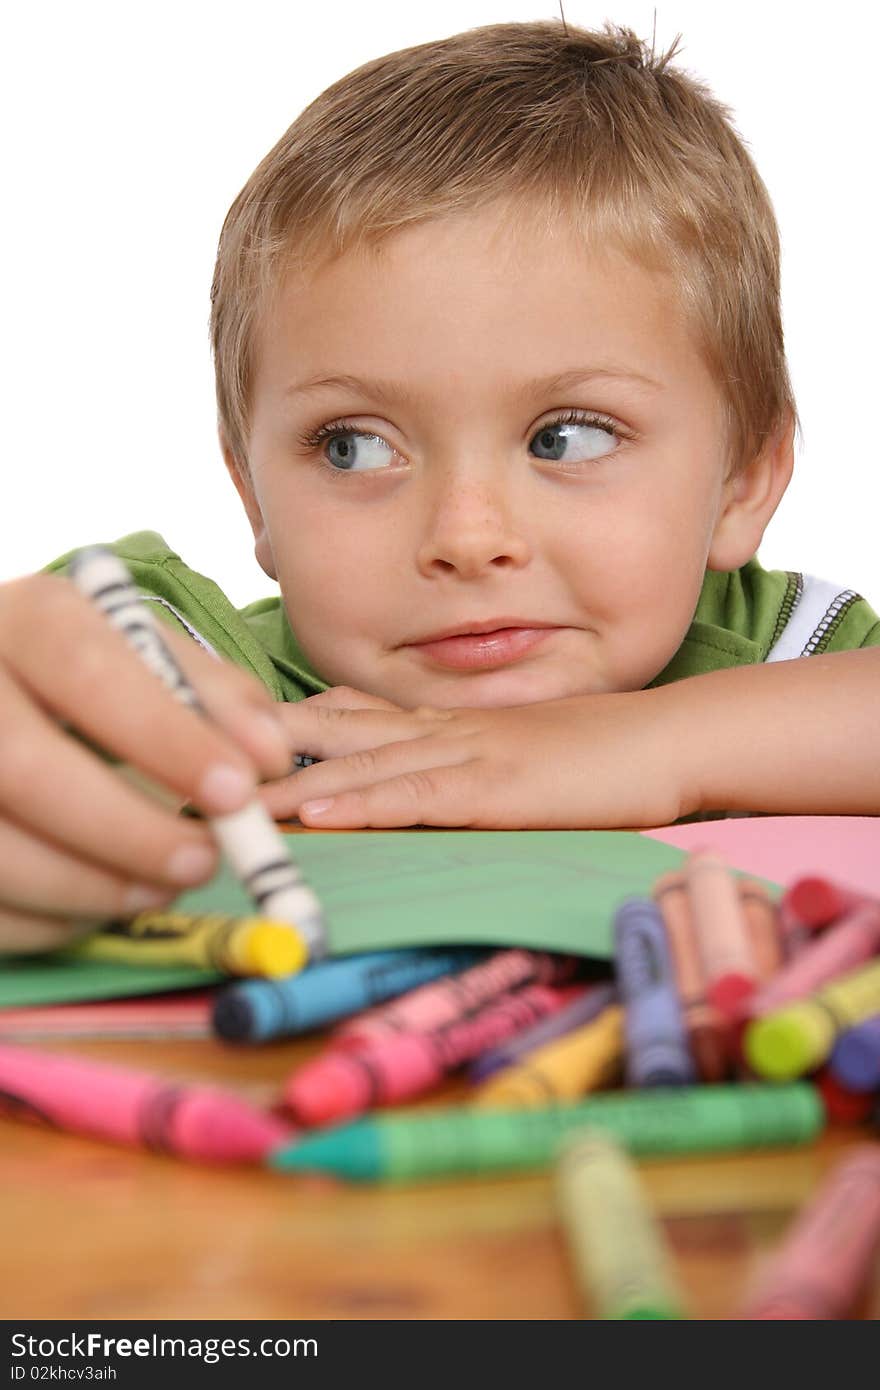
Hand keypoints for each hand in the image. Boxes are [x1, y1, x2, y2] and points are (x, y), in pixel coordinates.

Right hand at [0, 572, 292, 952]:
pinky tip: (101, 904)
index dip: (165, 736)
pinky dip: (51, 920)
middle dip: (128, 828)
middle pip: (24, 764)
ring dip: (94, 887)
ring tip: (163, 888)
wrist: (2, 699)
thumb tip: (268, 756)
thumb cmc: (82, 679)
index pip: (88, 669)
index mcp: (27, 622)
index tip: (238, 789)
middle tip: (206, 860)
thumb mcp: (143, 658)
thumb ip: (210, 694)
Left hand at [260, 684, 693, 829]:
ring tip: (226, 802)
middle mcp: (446, 729)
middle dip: (266, 753)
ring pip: (359, 766)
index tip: (235, 739)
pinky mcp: (498, 787)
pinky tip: (316, 812)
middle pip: (337, 736)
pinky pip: (416, 794)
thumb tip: (430, 787)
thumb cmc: (605, 755)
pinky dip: (361, 803)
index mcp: (451, 724)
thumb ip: (472, 766)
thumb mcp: (523, 754)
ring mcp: (469, 753)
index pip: (355, 718)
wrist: (672, 739)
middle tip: (197, 764)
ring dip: (289, 786)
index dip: (292, 728)